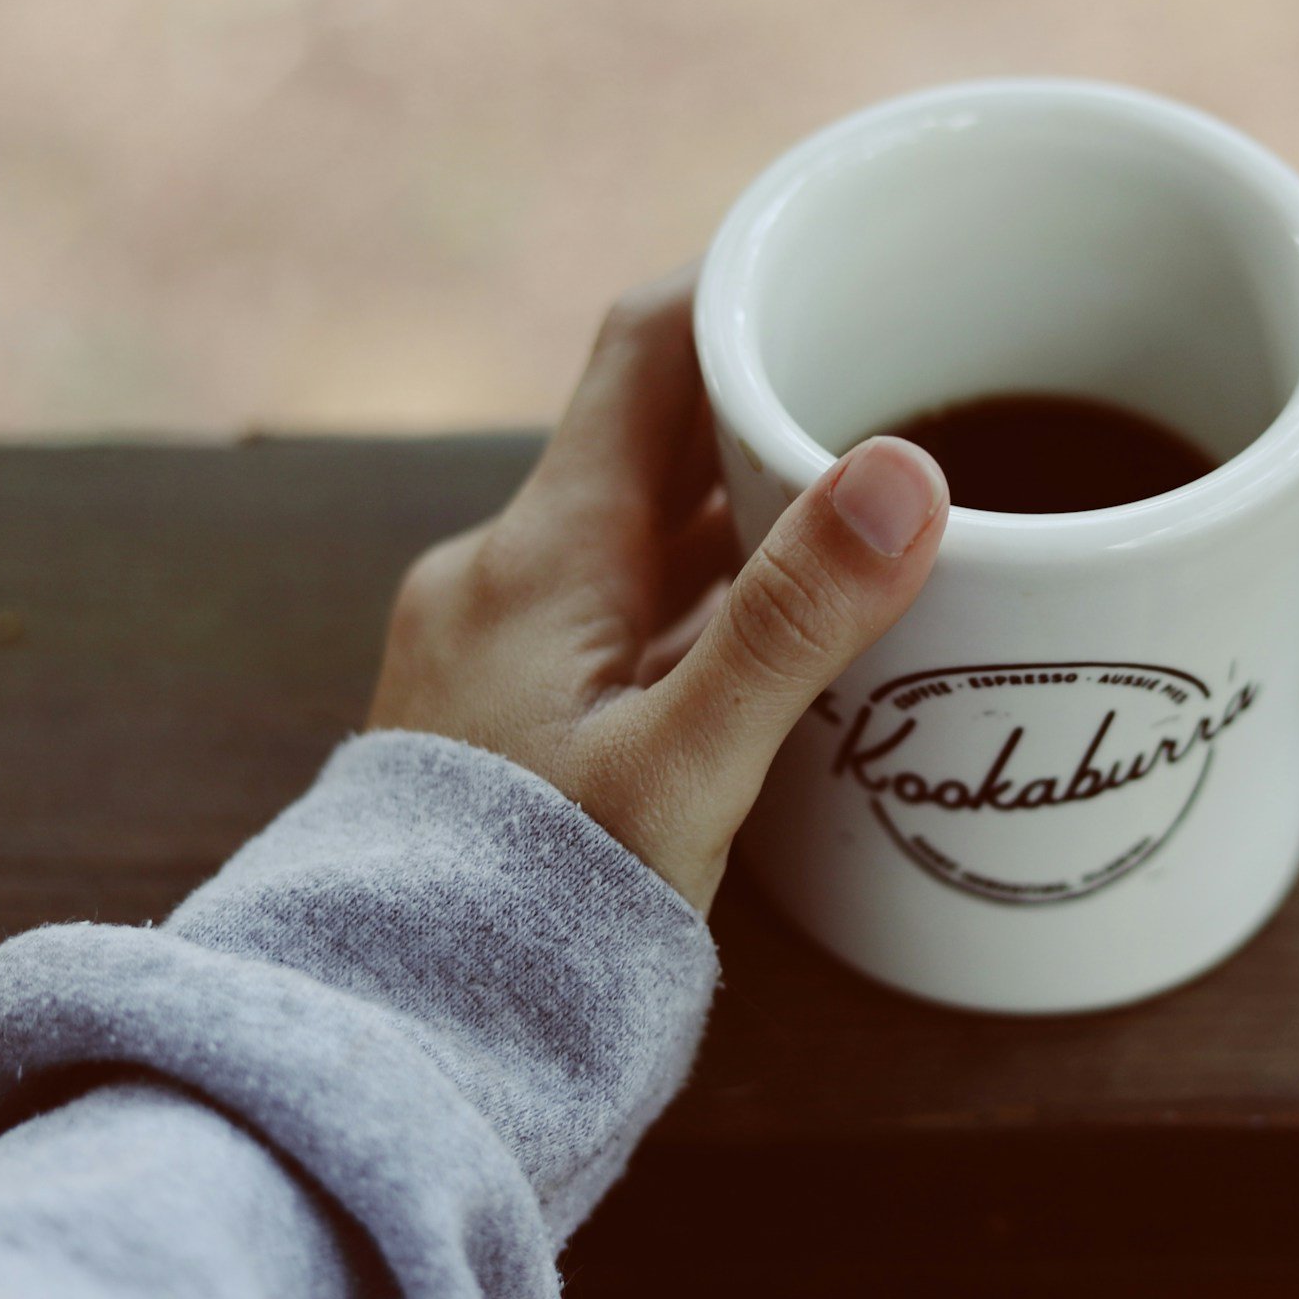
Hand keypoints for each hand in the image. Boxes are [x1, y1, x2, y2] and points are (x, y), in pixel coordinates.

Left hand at [367, 269, 947, 912]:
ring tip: (869, 496)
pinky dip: (704, 586)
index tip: (849, 256)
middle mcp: (509, 570)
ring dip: (742, 502)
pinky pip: (623, 601)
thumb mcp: (681, 770)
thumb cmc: (528, 918)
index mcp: (544, 551)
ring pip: (643, 524)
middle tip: (902, 377)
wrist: (393, 1042)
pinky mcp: (508, 706)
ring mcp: (502, 638)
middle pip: (655, 431)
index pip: (649, 348)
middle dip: (773, 398)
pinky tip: (777, 629)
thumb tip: (904, 471)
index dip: (747, 281)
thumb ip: (791, 622)